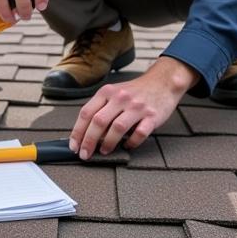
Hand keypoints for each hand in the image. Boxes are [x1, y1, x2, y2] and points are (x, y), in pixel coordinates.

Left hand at [69, 57, 198, 157]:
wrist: (162, 82)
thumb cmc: (135, 92)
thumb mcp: (114, 93)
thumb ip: (100, 109)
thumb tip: (84, 133)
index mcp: (107, 92)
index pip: (86, 113)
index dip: (77, 132)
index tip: (74, 146)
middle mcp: (120, 98)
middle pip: (98, 121)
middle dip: (88, 141)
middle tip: (85, 154)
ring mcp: (137, 107)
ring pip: (117, 128)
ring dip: (108, 143)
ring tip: (104, 151)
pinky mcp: (152, 116)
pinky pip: (139, 133)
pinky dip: (131, 143)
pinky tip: (127, 146)